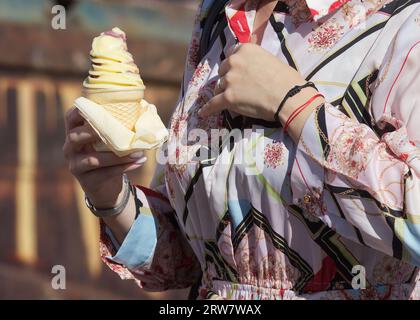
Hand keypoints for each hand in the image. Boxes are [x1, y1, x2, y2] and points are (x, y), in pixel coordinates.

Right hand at [63, 107, 146, 208]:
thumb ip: (121, 124)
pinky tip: (139, 162)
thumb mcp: (110, 139)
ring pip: (93, 159)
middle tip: (115, 130)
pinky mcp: (86, 180)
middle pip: (74, 136)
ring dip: (117, 156)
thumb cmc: (110, 154)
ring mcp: (75, 165)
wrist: (105, 186)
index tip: (97, 106)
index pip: (70, 117)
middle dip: (93, 132)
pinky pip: (105, 173)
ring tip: (138, 152)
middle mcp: (70, 148)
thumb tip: (150, 107)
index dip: (80, 110)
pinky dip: (123, 167)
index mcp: (75, 132)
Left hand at [198, 43, 324, 140]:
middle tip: (240, 88)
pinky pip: (213, 104)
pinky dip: (207, 109)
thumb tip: (250, 69)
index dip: (234, 65)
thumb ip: (255, 61)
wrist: (288, 96)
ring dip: (224, 93)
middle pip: (223, 71)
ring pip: (219, 87)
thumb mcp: (270, 59)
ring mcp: (229, 80)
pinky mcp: (227, 97)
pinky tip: (202, 113)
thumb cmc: (286, 79)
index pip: (231, 55)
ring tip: (233, 101)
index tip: (237, 72)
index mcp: (245, 49)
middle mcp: (234, 61)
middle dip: (229, 79)